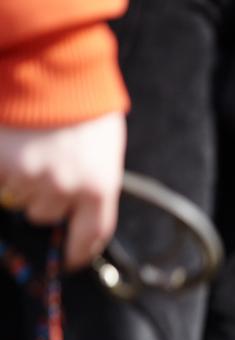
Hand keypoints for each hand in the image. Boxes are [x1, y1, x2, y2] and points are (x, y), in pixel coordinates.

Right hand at [0, 113, 125, 269]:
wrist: (55, 65)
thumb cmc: (86, 102)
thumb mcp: (104, 149)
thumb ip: (93, 182)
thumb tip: (80, 210)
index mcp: (99, 187)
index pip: (91, 236)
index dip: (79, 251)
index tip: (70, 259)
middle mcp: (63, 187)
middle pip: (47, 215)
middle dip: (45, 198)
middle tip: (48, 166)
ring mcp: (26, 175)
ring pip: (18, 195)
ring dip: (22, 179)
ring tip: (32, 145)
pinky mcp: (0, 161)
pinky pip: (1, 177)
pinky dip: (5, 166)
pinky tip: (13, 145)